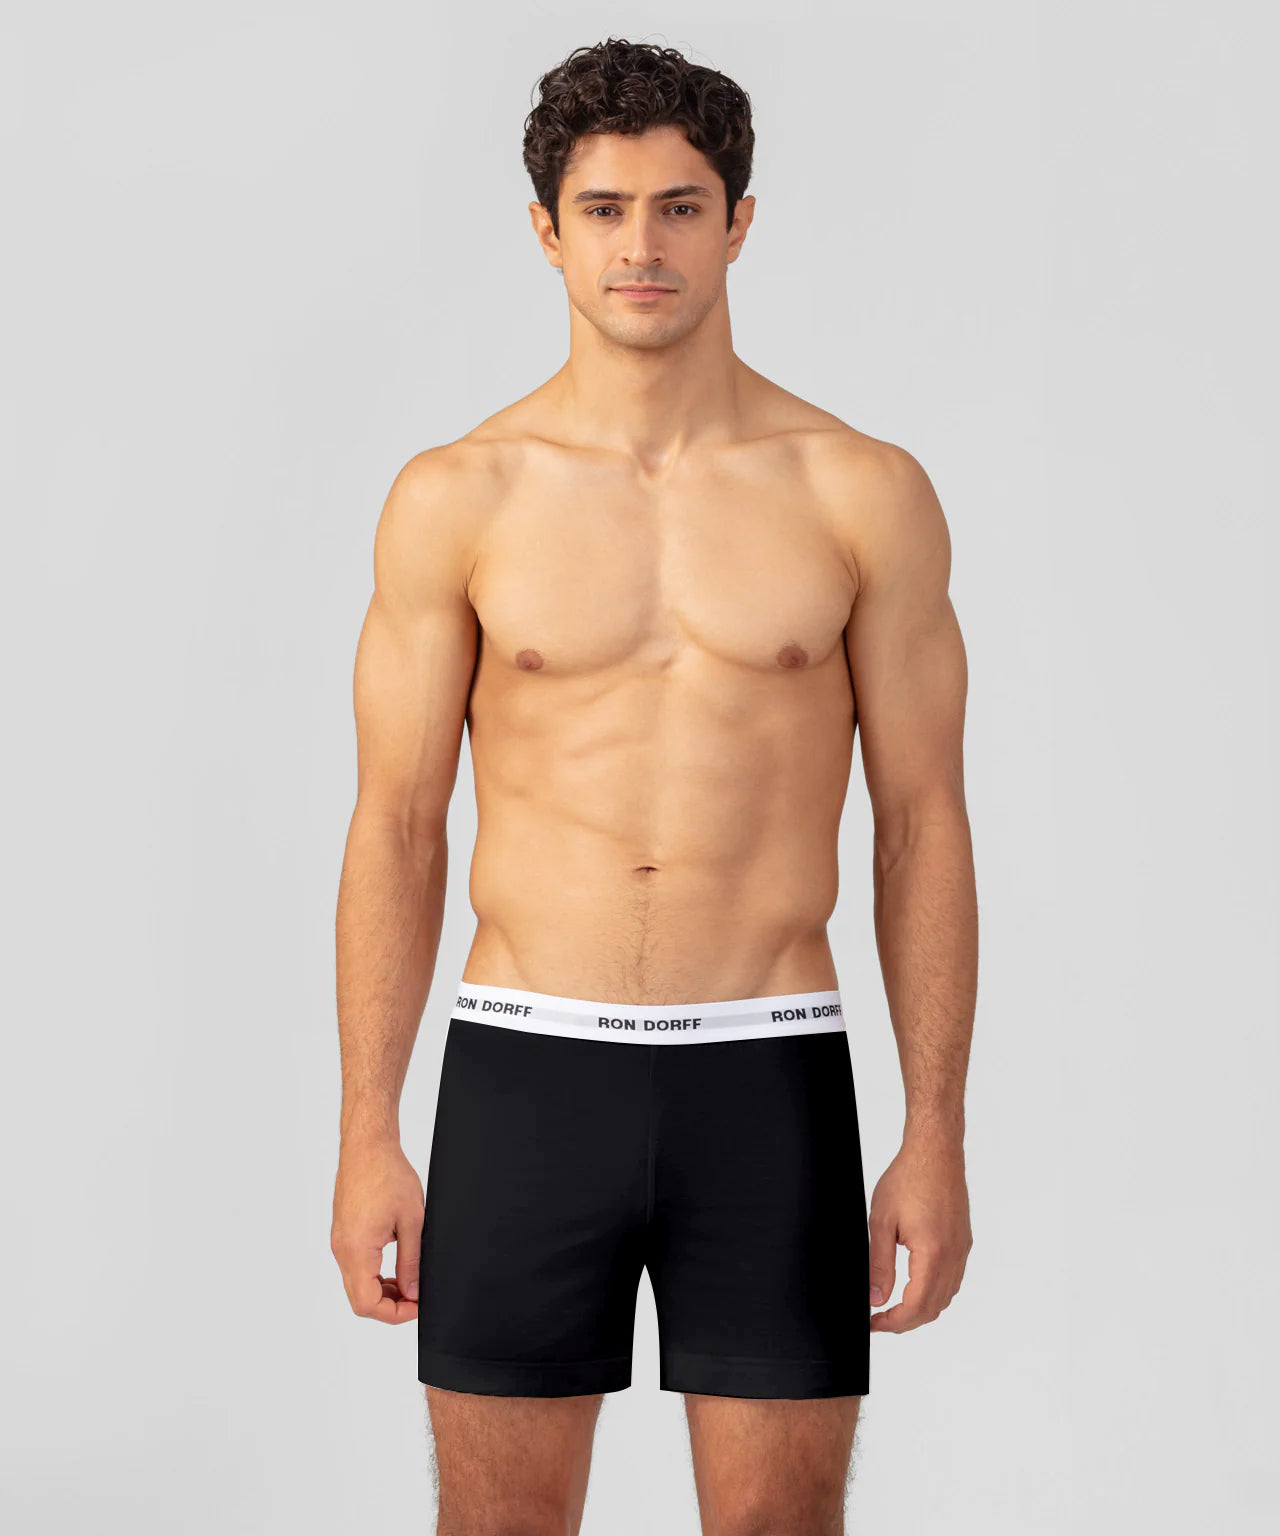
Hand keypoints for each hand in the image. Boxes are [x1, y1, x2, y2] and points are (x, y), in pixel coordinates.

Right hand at [330, 1138, 424, 1323]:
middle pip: (359, 1300)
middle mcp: (342, 1251)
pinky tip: (395, 1266)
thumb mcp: (412, 1222)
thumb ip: (411, 1262)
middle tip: (416, 1296)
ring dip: (381, 1291)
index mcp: (357, 1250)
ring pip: (356, 1285)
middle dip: (389, 1306)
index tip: (417, 1305)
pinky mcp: (342, 1235)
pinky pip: (354, 1268)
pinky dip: (373, 1275)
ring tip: (409, 1281)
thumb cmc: (389, 1175)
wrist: (367, 1147)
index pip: (368, 1304)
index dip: (394, 1314)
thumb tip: (412, 1293)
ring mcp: (339, 1243)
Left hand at [867, 1137, 970, 1331]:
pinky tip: (916, 1285)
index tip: (874, 1323)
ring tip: (894, 1306)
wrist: (935, 1153)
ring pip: (946, 1297)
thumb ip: (878, 1264)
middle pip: (933, 1308)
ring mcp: (962, 1250)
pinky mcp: (963, 1241)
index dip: (893, 1323)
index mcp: (933, 1254)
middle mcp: (953, 1256)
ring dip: (922, 1308)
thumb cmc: (909, 1178)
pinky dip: (935, 1292)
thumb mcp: (882, 1222)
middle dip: (906, 1321)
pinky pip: (953, 1279)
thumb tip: (876, 1298)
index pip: (916, 1307)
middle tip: (880, 1319)